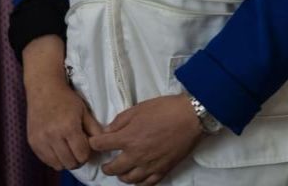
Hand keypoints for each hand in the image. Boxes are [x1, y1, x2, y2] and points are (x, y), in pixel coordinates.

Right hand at [22, 35, 104, 170]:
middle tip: (80, 151)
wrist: (44, 90)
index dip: (88, 154)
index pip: (82, 154)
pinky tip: (58, 149)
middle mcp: (53, 136)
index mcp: (69, 127)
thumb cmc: (66, 100)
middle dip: (78, 160)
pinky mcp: (32, 143)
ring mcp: (40, 141)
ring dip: (66, 161)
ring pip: (57, 165)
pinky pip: (46, 161)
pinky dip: (54, 159)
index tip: (88, 148)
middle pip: (70, 163)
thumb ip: (94, 129)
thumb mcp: (84, 111)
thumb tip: (102, 143)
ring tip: (69, 150)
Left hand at [89, 95, 204, 184]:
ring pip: (128, 179)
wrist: (192, 116)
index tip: (96, 142)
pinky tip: (138, 177)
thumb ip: (120, 121)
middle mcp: (136, 155)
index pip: (101, 145)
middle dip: (106, 166)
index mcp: (128, 138)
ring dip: (121, 176)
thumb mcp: (139, 108)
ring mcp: (149, 165)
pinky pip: (147, 183)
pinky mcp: (163, 169)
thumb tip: (107, 131)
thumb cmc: (166, 109)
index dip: (95, 143)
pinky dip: (139, 182)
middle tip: (107, 163)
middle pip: (112, 169)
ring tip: (122, 171)